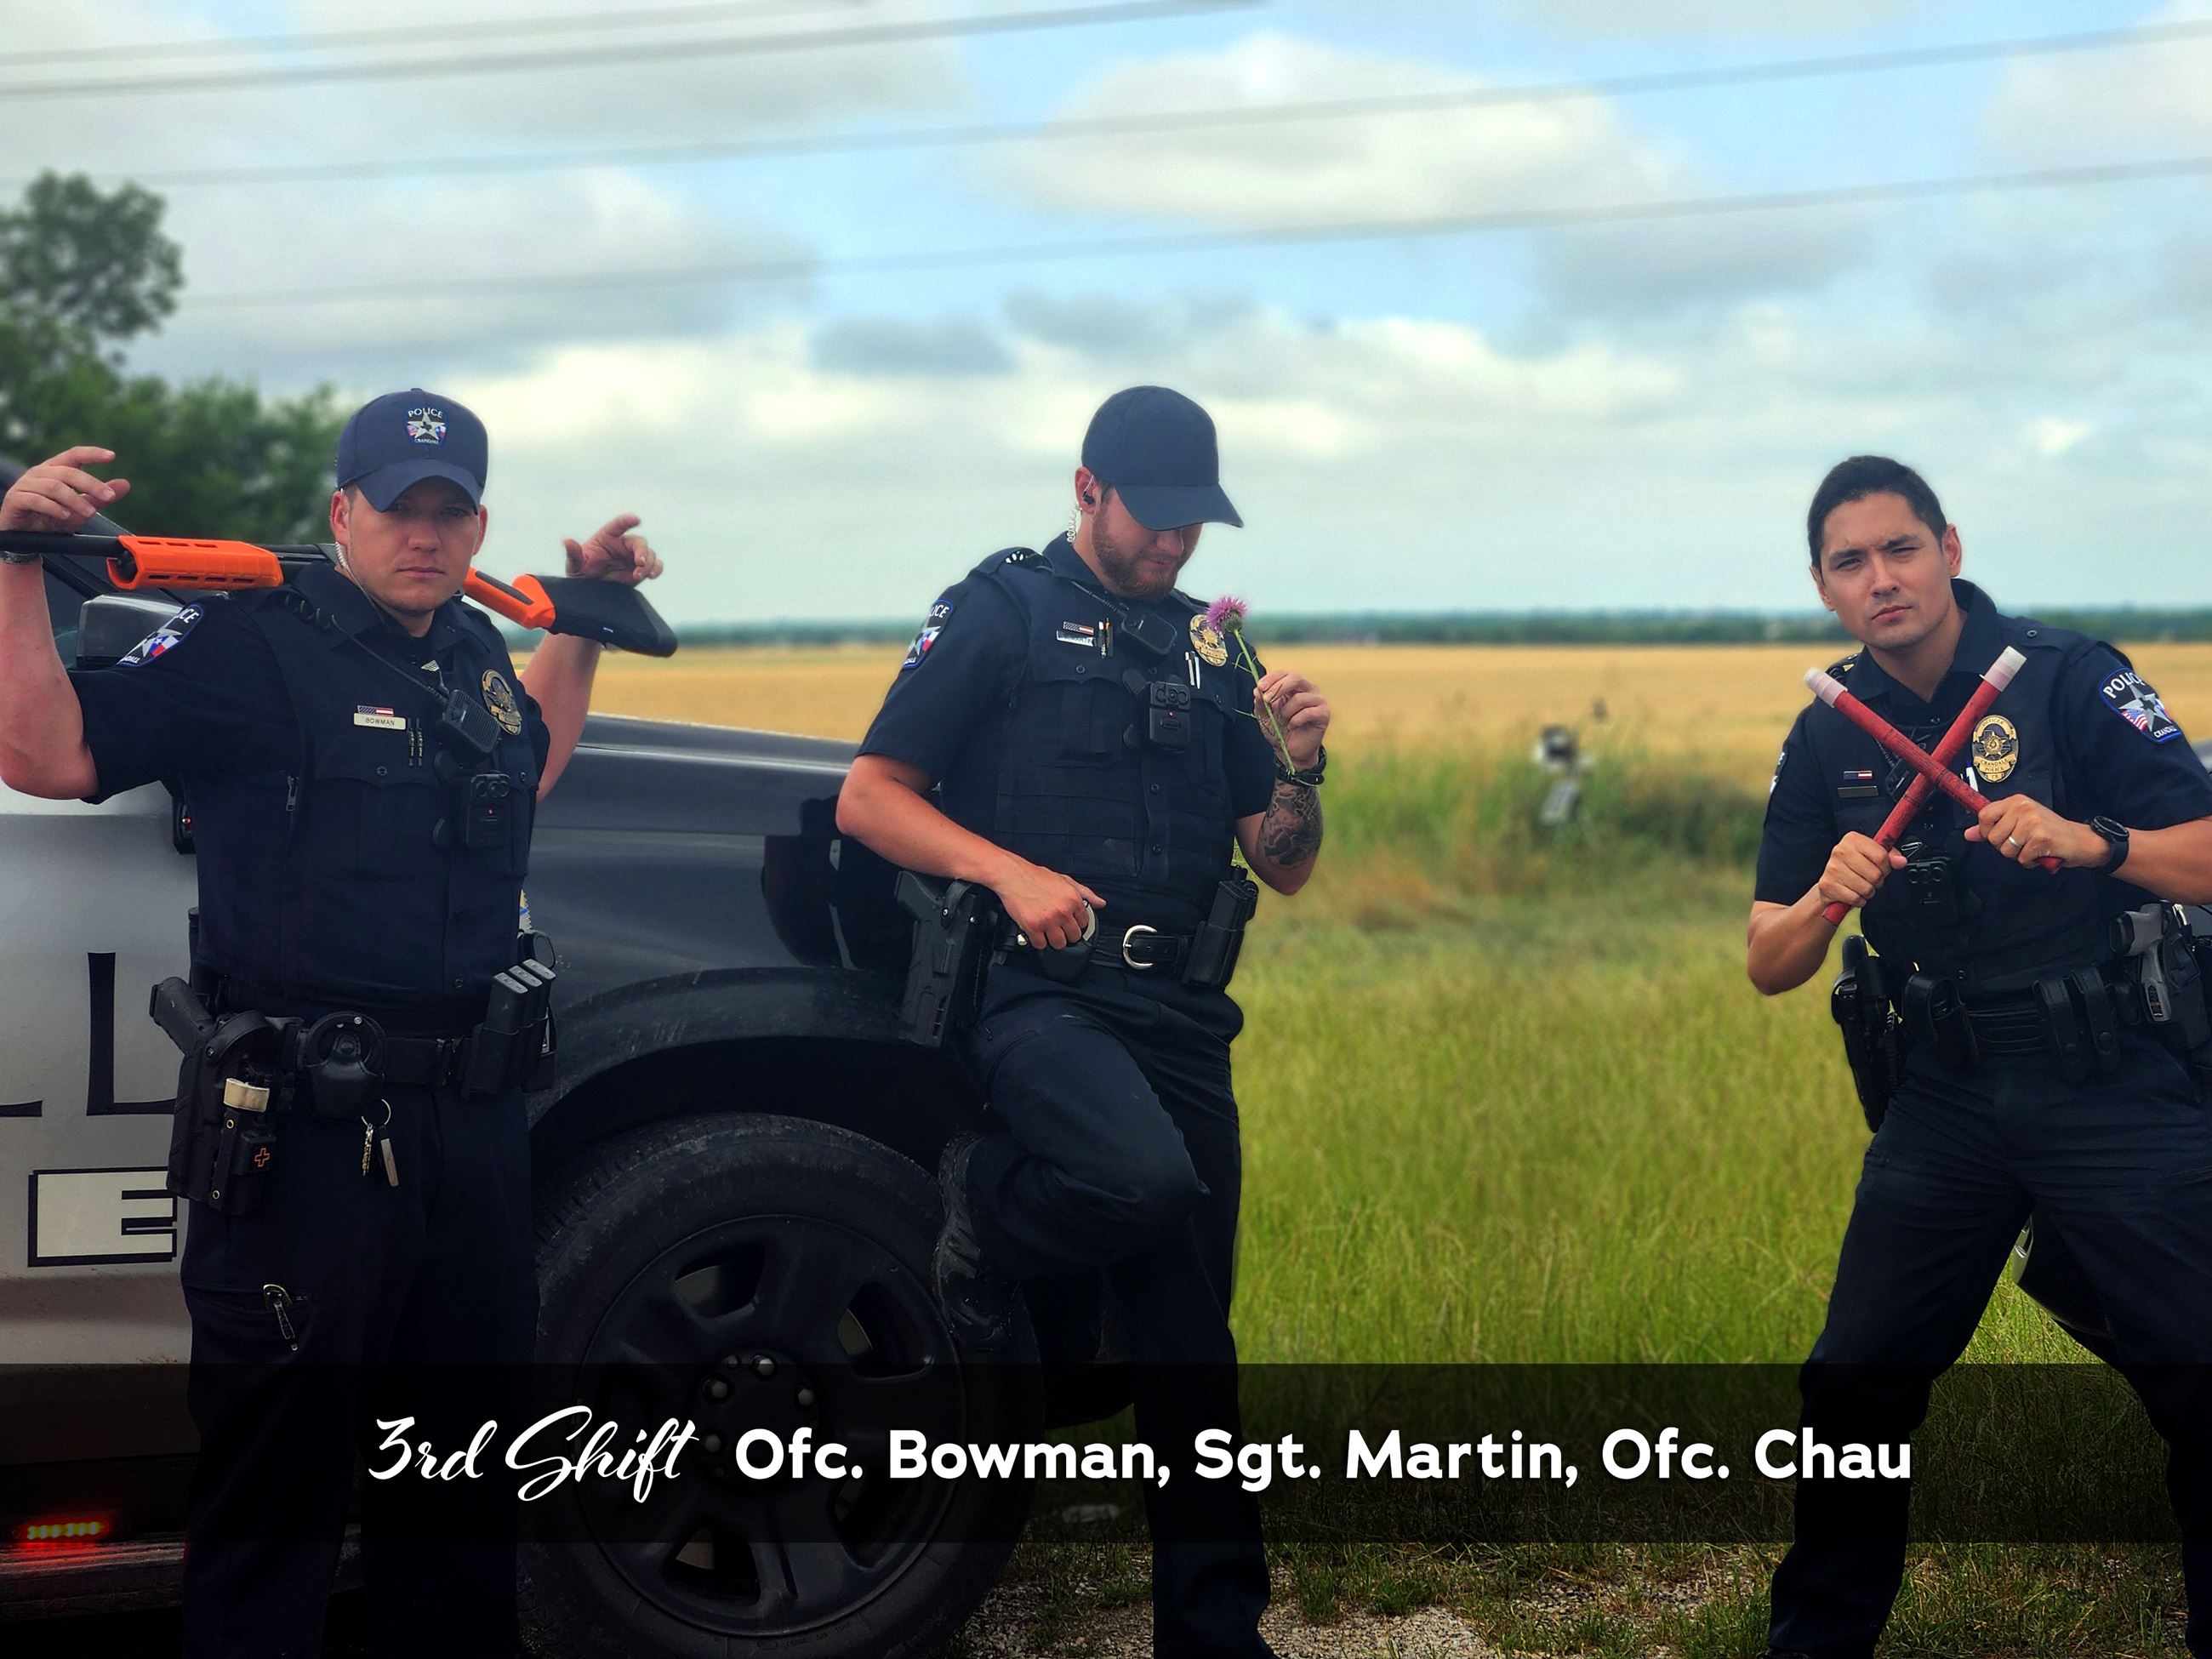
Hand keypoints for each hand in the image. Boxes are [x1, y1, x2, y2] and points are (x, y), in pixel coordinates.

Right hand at [1, 446, 129, 533]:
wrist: (27, 536)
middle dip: (91, 484)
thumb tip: (125, 484)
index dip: (92, 453)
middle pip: (68, 472)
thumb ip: (99, 497)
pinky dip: (54, 508)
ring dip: (75, 500)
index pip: (74, 455)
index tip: (112, 456)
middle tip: (109, 497)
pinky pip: (36, 500)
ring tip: (90, 512)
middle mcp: (40, 472)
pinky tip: (66, 515)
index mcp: (56, 469)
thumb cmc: (52, 517)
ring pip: (54, 486)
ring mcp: (26, 484)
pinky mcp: (16, 499)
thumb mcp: (80, 507)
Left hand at [562, 514, 662, 585]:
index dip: (627, 521)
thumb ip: (573, 554)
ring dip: (649, 563)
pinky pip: (655, 565)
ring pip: (649, 554)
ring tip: (639, 575)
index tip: (636, 519)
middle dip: (642, 551)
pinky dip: (657, 569)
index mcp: (607, 537)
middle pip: (639, 542)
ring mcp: (633, 557)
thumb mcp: (575, 565)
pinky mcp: (641, 569)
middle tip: (639, 563)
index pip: (618, 525)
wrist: (591, 592)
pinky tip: (652, 575)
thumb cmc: (581, 573)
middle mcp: (623, 544)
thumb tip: (566, 541)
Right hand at [993, 858, 1105, 951]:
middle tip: (1057, 927)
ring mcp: (1048, 920)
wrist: (1012, 875)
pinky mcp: (1033, 927)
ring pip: (1059, 944)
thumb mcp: (1065, 880)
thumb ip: (1085, 893)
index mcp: (1073, 899)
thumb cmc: (1036, 877)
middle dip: (1066, 934)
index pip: (1084, 923)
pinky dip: (1038, 941)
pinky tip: (1036, 932)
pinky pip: (1041, 945)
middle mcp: (1063, 910)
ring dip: (1053, 940)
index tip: (1068, 922)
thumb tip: (1100, 903)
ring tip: (1047, 931)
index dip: (1075, 923)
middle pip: (1074, 937)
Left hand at [1255, 669, 1328, 769]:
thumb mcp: (1265, 717)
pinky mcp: (1324, 713)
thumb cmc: (1280, 730)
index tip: (1260, 687)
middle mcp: (1307, 690)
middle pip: (1296, 678)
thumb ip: (1260, 703)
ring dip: (1287, 711)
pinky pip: (1308, 712)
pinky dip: (1296, 721)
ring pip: (1300, 698)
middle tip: (1267, 700)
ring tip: (1284, 721)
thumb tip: (1257, 691)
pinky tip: (1292, 727)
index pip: (1284, 674)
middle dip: (1278, 688)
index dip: (1272, 678)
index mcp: (1293, 687)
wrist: (1291, 751)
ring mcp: (1317, 700)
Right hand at [1818, 831, 1903, 912]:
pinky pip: (1855, 898)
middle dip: (1877, 881)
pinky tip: (1852, 893)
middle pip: (1875, 874)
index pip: (1881, 856)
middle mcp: (1840, 851)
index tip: (1881, 869)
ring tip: (1860, 886)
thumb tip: (1901, 861)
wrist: (1831, 882)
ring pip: (1866, 888)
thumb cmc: (1854, 868)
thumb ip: (1890, 856)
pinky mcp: (1828, 885)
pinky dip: (1858, 900)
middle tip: (1869, 879)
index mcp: (1853, 839)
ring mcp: (1832, 868)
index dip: (1886, 867)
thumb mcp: (1873, 856)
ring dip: (1868, 892)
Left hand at [1967, 795, 2100, 868]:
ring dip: (2018, 856)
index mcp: (2016, 801)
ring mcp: (2032, 822)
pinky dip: (2030, 862)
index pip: (1984, 815)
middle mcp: (2023, 808)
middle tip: (2023, 843)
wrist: (2081, 840)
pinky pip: (2021, 858)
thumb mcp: (2019, 824)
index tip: (2002, 835)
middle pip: (1993, 837)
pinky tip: (2041, 854)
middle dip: (2005, 847)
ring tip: (2033, 848)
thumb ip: (1993, 828)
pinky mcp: (2041, 838)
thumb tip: (1968, 834)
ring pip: (2006, 850)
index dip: (1988, 831)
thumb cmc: (2049, 832)